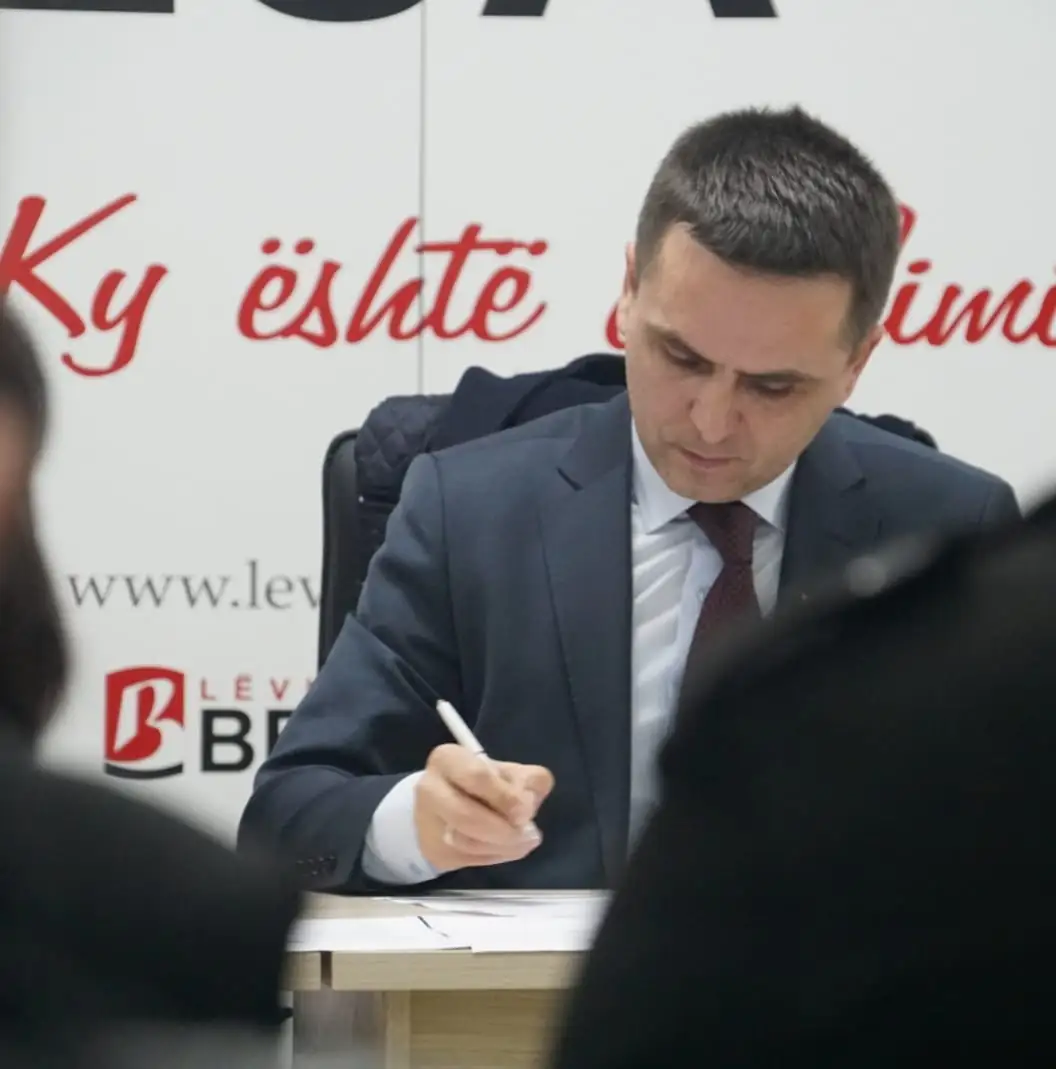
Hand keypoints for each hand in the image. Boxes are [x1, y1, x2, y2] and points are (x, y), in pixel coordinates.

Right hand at [414, 744, 553, 872]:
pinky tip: (504, 847)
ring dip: (502, 846)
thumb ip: (528, 780)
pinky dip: (494, 856)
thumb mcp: (508, 772)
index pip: (477, 777)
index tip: (525, 812)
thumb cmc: (483, 784)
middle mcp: (429, 787)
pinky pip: (469, 858)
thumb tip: (529, 803)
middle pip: (467, 815)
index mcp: (448, 759)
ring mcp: (426, 821)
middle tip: (527, 834)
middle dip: (504, 830)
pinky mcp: (433, 849)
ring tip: (521, 841)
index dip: (505, 797)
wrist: (445, 807)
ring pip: (467, 842)